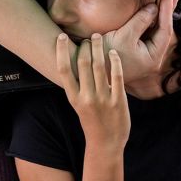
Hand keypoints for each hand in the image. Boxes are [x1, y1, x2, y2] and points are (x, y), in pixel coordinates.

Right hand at [57, 33, 129, 152]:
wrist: (106, 144)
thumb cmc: (93, 122)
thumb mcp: (80, 105)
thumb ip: (80, 87)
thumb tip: (78, 64)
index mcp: (74, 98)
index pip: (64, 70)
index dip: (61, 51)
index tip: (62, 37)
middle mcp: (86, 97)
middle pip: (82, 64)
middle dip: (85, 47)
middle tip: (88, 37)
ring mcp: (103, 99)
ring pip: (98, 67)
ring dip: (98, 48)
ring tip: (98, 38)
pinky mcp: (118, 101)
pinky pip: (116, 76)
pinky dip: (114, 61)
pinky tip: (113, 52)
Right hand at [103, 0, 180, 84]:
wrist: (87, 66)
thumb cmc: (105, 54)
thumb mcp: (124, 36)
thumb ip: (141, 21)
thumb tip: (154, 7)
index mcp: (153, 58)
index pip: (165, 31)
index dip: (167, 10)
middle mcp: (152, 57)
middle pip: (163, 29)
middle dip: (167, 10)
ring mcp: (144, 53)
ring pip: (156, 29)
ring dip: (161, 12)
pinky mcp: (136, 48)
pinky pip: (147, 30)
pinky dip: (151, 17)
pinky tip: (154, 6)